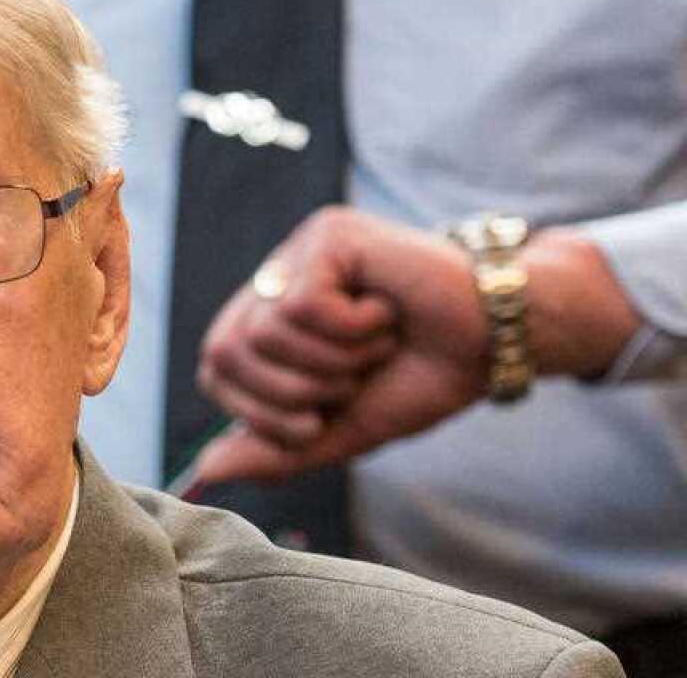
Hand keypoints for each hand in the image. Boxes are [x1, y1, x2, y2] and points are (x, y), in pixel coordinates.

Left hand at [194, 208, 489, 483]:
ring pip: (264, 331)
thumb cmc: (421, 378)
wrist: (496, 344)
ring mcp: (300, 250)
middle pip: (224, 350)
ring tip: (377, 343)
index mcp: (272, 318)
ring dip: (331, 362)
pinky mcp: (329, 235)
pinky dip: (350, 331)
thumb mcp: (341, 429)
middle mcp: (278, 277)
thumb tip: (207, 468)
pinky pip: (302, 305)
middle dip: (290, 393)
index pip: (215, 366)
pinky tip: (386, 312)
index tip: (316, 420)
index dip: (255, 411)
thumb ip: (276, 450)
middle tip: (351, 382)